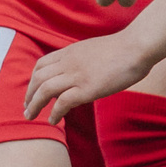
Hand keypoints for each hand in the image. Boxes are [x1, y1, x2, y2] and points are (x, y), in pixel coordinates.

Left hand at [22, 31, 157, 123]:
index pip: (41, 65)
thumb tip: (84, 70)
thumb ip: (84, 59)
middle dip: (29, 94)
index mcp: (71, 51)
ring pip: (45, 90)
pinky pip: (63, 102)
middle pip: (38, 78)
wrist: (138, 46)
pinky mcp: (87, 88)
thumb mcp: (96, 49)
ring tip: (31, 116)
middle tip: (27, 108)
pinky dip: (54, 113)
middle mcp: (69, 62)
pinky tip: (53, 120)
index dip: (33, 79)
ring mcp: (77, 75)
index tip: (33, 91)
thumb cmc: (126, 48)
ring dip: (34, 105)